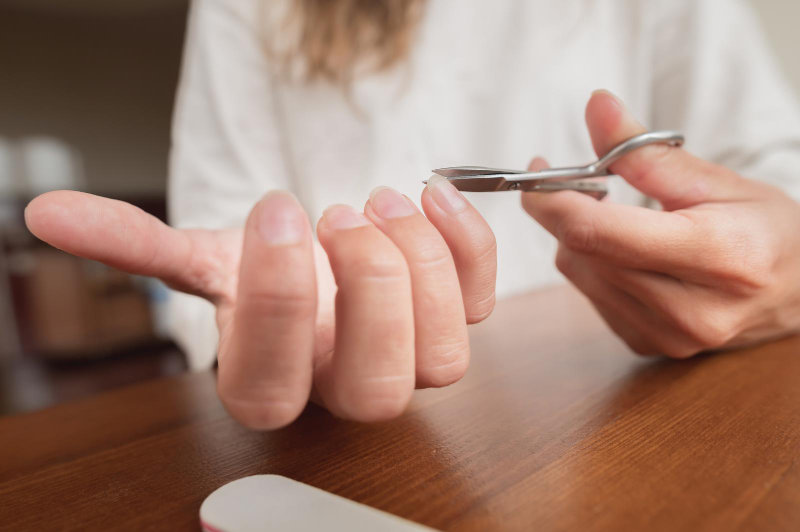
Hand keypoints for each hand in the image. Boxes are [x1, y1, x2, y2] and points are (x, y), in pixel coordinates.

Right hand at [25, 182, 496, 427]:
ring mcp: (407, 362)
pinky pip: (484, 305)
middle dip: (366, 290)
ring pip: (443, 359)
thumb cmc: (260, 270)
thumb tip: (52, 215)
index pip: (273, 384)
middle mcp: (343, 388)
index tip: (277, 212)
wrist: (316, 261)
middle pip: (376, 388)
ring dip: (419, 266)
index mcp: (273, 384)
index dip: (277, 301)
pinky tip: (434, 192)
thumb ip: (136, 243)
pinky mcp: (454, 323)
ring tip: (382, 200)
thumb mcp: (202, 256)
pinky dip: (469, 245)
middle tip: (339, 215)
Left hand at [522, 90, 799, 357]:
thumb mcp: (721, 181)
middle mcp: (690, 310)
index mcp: (717, 257)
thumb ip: (651, 153)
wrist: (799, 293)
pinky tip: (626, 252)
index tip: (537, 171)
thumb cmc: (766, 230)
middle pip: (583, 252)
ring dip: (580, 237)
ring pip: (579, 274)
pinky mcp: (650, 346)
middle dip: (564, 209)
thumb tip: (597, 106)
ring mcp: (668, 336)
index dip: (554, 199)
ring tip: (616, 215)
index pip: (600, 232)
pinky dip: (594, 265)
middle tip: (575, 179)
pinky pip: (591, 296)